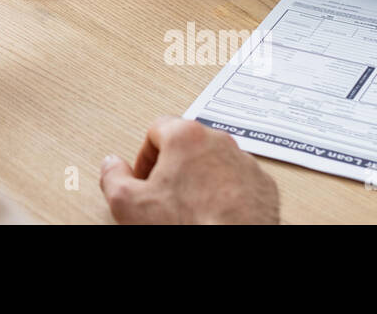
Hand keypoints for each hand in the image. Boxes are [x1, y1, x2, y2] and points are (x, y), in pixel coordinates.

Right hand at [100, 116, 279, 223]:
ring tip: (190, 209)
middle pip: (187, 144)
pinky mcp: (264, 187)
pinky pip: (239, 182)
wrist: (232, 247)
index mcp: (186, 136)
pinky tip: (214, 215)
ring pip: (214, 162)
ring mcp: (246, 164)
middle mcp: (220, 142)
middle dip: (173, 168)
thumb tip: (112, 166)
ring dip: (200, 179)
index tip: (143, 179)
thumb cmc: (190, 225)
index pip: (156, 129)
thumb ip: (112, 176)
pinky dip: (226, 194)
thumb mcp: (128, 204)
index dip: (144, 157)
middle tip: (163, 195)